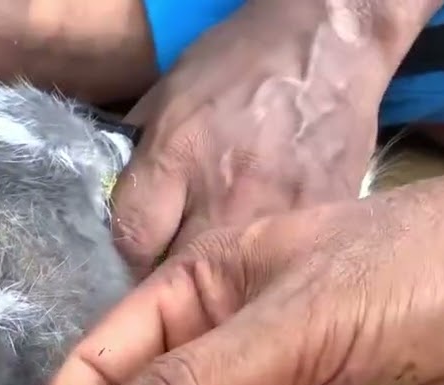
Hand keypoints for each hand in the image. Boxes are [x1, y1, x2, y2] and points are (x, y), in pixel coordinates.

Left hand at [110, 0, 424, 272]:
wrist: (329, 41)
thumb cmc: (240, 61)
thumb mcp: (167, 96)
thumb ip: (137, 156)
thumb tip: (114, 205)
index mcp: (176, 154)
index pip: (130, 241)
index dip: (129, 255)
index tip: (140, 254)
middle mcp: (224, 190)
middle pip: (181, 273)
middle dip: (171, 278)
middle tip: (177, 268)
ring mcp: (278, 211)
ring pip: (236, 284)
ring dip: (224, 283)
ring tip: (225, 266)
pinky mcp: (323, 221)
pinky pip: (286, 267)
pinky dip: (275, 269)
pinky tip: (270, 255)